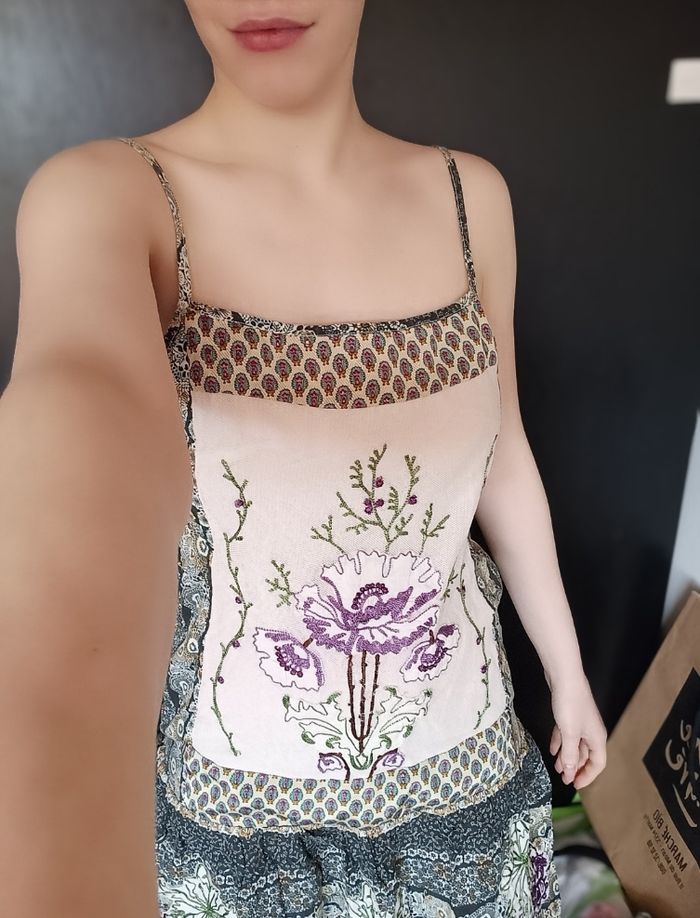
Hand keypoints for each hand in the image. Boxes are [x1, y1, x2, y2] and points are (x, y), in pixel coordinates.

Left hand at [547, 672, 607, 788]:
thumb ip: (570, 754)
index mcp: (597, 737)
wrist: (564, 677)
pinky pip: (566, 733)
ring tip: (557, 766)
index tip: (575, 785)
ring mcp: (580, 722)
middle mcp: (591, 731)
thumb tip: (570, 773)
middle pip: (586, 755)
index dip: (588, 776)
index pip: (598, 763)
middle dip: (575, 767)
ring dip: (567, 756)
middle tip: (564, 778)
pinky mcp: (569, 714)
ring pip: (575, 744)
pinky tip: (552, 749)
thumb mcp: (570, 733)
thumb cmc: (570, 704)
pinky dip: (560, 742)